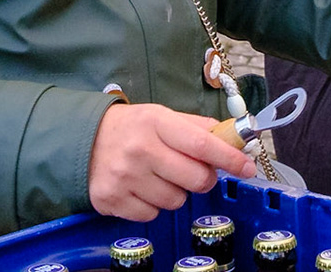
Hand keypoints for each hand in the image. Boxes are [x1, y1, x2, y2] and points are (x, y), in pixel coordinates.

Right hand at [87, 102, 253, 221]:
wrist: (83, 140)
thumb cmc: (131, 128)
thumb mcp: (161, 115)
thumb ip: (196, 127)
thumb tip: (232, 138)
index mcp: (156, 123)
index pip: (202, 143)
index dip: (229, 158)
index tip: (247, 167)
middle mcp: (140, 150)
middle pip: (195, 178)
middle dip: (204, 178)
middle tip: (195, 171)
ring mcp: (125, 178)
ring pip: (175, 201)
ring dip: (176, 192)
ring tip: (160, 176)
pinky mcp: (112, 200)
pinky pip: (152, 215)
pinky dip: (153, 205)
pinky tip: (143, 188)